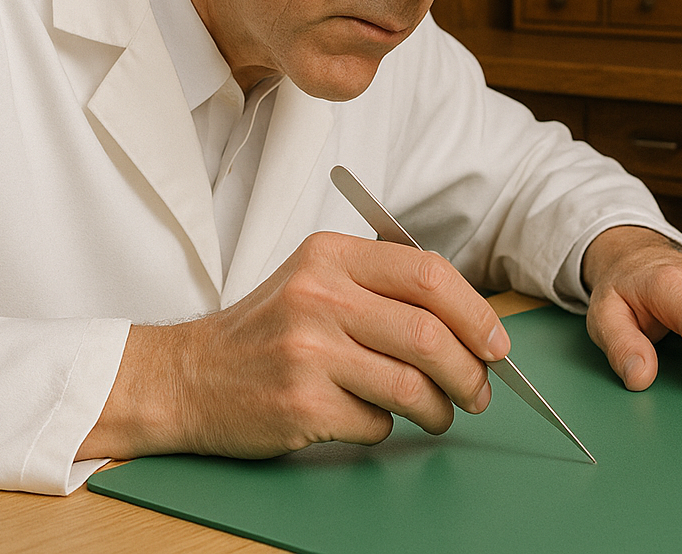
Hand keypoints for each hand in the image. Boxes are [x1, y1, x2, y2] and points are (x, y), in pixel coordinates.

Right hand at [77, 231, 509, 459]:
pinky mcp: (300, 404)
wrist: (186, 377)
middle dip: (470, 370)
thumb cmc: (265, 331)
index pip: (428, 274)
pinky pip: (376, 422)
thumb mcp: (315, 281)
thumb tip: (469, 325)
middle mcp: (318, 296)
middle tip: (479, 390)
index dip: (475, 312)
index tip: (496, 343)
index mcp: (330, 255)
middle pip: (429, 334)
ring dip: (440, 408)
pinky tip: (369, 417)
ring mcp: (307, 352)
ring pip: (412, 385)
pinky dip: (386, 427)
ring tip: (438, 413)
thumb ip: (382, 289)